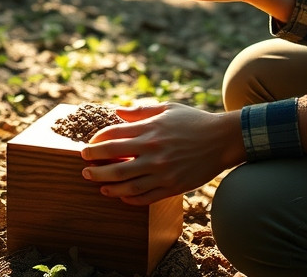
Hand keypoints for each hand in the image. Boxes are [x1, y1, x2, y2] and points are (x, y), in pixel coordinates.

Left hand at [79, 102, 245, 205]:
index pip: (112, 137)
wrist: (223, 140)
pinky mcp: (172, 186)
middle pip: (114, 163)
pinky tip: (121, 196)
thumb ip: (141, 111)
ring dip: (108, 186)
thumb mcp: (167, 108)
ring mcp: (162, 172)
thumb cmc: (194, 121)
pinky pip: (145, 197)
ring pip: (126, 184)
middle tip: (84, 168)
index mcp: (150, 130)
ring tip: (98, 185)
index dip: (96, 142)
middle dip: (94, 166)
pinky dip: (129, 198)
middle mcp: (153, 152)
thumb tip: (116, 111)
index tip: (88, 147)